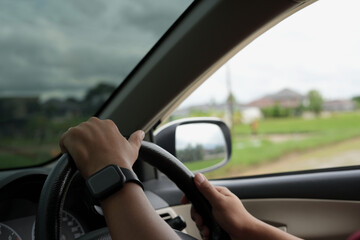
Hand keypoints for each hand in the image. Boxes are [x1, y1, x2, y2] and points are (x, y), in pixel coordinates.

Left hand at [59, 117, 144, 178]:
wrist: (110, 172)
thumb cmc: (122, 163)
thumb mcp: (132, 149)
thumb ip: (136, 138)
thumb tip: (141, 133)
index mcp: (108, 124)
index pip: (95, 131)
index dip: (94, 143)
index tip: (97, 152)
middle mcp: (95, 123)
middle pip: (83, 132)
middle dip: (84, 143)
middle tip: (89, 157)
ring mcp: (83, 128)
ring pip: (73, 136)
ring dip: (75, 146)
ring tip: (82, 159)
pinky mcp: (72, 136)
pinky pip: (63, 141)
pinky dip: (65, 149)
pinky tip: (73, 158)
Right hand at [182, 173, 300, 239]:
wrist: (246, 236)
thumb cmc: (237, 218)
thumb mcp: (219, 202)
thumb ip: (207, 190)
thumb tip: (198, 176)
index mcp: (218, 193)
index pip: (199, 190)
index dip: (191, 196)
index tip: (184, 202)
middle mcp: (217, 202)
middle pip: (198, 206)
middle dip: (197, 216)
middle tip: (201, 221)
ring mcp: (217, 213)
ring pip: (201, 217)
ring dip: (202, 226)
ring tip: (207, 230)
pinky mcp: (217, 224)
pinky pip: (205, 226)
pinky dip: (205, 231)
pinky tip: (208, 234)